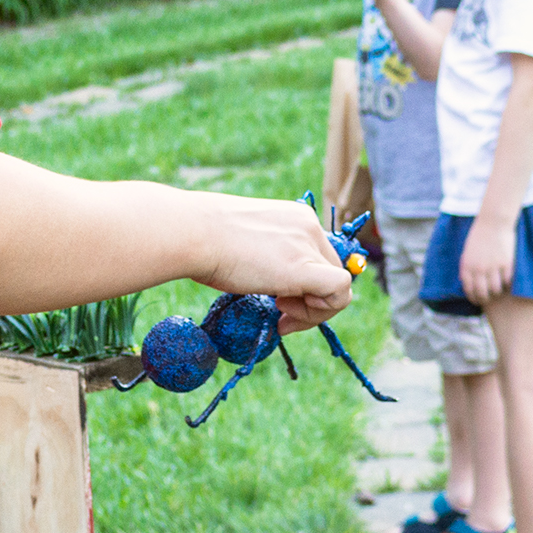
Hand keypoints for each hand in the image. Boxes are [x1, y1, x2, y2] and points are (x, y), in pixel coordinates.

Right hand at [200, 193, 352, 330]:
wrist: (191, 233)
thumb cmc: (204, 239)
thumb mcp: (246, 242)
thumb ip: (270, 256)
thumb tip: (278, 284)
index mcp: (296, 218)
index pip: (321, 258)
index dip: (307, 285)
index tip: (280, 300)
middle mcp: (309, 227)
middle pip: (333, 273)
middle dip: (311, 302)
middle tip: (280, 314)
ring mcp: (308, 245)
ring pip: (339, 287)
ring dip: (312, 311)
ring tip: (279, 313)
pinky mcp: (304, 267)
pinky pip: (340, 292)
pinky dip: (319, 312)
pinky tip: (284, 311)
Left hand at [459, 210, 515, 307]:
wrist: (493, 222)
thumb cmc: (479, 236)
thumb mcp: (467, 252)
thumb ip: (466, 268)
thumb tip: (467, 283)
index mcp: (467, 266)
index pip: (469, 290)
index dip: (474, 298)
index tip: (477, 301)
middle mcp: (479, 269)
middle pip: (482, 293)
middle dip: (486, 298)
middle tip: (489, 298)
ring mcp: (493, 267)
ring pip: (496, 289)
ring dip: (497, 291)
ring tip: (499, 288)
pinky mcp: (506, 264)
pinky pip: (507, 281)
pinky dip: (507, 283)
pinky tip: (507, 280)